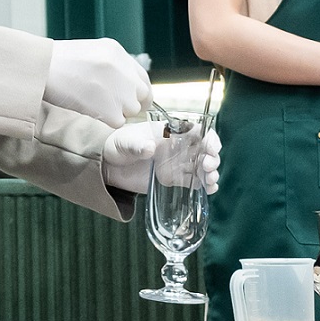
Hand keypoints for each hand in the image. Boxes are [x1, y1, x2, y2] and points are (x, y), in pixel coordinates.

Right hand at [44, 37, 150, 126]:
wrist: (41, 69)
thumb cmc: (59, 62)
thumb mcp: (92, 52)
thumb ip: (113, 65)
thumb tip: (124, 83)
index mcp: (118, 53)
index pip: (142, 78)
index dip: (136, 91)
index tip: (129, 98)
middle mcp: (123, 70)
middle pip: (142, 95)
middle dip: (129, 103)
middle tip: (109, 105)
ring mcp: (119, 90)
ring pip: (132, 110)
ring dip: (117, 112)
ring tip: (94, 104)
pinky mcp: (111, 109)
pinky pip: (118, 122)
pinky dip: (106, 120)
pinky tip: (90, 109)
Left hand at [102, 122, 220, 194]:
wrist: (108, 165)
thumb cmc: (117, 145)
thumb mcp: (125, 143)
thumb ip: (137, 145)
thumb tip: (149, 148)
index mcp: (169, 132)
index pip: (196, 131)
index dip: (209, 138)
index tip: (212, 148)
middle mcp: (177, 146)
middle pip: (204, 149)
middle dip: (212, 157)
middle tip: (207, 166)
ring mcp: (176, 163)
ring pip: (201, 166)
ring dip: (211, 172)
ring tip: (211, 180)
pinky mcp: (172, 178)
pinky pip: (192, 181)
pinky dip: (203, 185)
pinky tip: (210, 189)